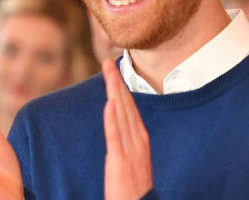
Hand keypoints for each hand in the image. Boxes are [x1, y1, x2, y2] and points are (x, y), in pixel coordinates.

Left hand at [103, 59, 152, 199]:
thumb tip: (119, 123)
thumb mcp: (134, 159)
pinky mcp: (119, 161)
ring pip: (120, 114)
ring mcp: (130, 150)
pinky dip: (112, 118)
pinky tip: (109, 103)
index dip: (121, 87)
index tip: (114, 70)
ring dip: (113, 91)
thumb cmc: (135, 188)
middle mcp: (137, 140)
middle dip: (116, 82)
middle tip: (108, 61)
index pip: (129, 106)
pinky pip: (115, 136)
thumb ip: (128, 141)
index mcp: (140, 138)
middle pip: (125, 105)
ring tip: (108, 72)